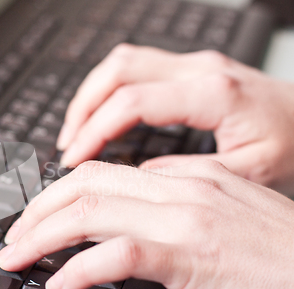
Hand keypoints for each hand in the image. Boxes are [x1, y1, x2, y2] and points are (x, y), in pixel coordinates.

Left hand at [0, 160, 293, 288]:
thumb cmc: (279, 254)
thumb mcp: (224, 212)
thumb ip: (180, 198)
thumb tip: (134, 203)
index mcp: (186, 175)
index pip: (104, 173)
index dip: (60, 194)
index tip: (38, 217)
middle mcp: (179, 187)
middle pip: (85, 184)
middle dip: (37, 209)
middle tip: (13, 237)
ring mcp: (183, 217)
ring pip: (89, 212)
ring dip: (42, 235)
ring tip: (16, 257)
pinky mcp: (190, 254)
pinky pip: (118, 253)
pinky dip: (80, 268)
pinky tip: (59, 283)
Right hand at [56, 44, 293, 194]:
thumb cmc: (293, 142)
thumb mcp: (248, 170)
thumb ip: (190, 172)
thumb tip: (140, 177)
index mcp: (213, 93)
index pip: (132, 101)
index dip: (95, 130)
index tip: (75, 158)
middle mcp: (199, 69)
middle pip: (118, 70)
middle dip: (82, 107)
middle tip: (67, 144)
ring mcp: (193, 64)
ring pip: (122, 62)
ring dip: (91, 95)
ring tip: (76, 131)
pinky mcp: (191, 69)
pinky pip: (135, 68)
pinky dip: (108, 91)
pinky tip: (103, 115)